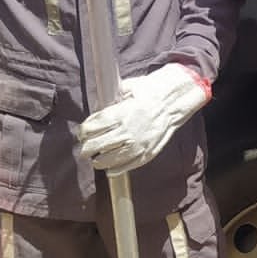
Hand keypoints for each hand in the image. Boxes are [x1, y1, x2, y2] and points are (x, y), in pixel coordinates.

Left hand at [78, 63, 210, 174]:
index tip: (82, 133)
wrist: (174, 102)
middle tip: (85, 147)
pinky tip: (108, 167)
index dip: (83, 131)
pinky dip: (114, 169)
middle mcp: (127, 131)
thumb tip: (95, 108)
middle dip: (86, 147)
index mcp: (120, 114)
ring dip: (97, 161)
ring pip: (107, 159)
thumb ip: (110, 99)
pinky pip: (125, 167)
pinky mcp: (146, 154)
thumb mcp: (128, 88)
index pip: (92, 128)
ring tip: (95, 158)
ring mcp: (137, 145)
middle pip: (96, 145)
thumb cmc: (150, 93)